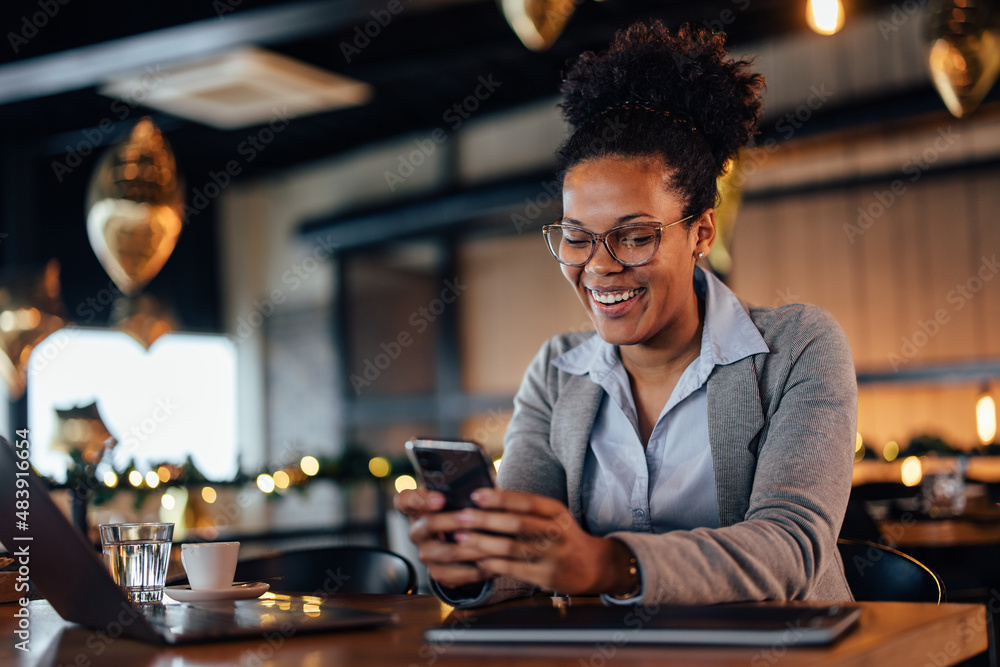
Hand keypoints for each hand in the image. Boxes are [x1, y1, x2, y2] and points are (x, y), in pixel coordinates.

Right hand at [393, 488, 493, 587]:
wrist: (456, 542)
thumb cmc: (459, 509)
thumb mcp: (456, 495)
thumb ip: (464, 488)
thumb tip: (488, 485)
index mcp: (417, 507)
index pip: (405, 500)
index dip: (420, 499)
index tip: (440, 498)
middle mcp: (417, 531)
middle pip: (428, 525)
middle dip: (451, 521)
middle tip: (470, 517)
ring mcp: (426, 553)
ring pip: (446, 552)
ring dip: (470, 547)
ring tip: (491, 542)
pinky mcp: (438, 573)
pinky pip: (456, 574)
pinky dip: (477, 569)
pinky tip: (495, 562)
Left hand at [452, 488, 636, 595]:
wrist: (593, 566)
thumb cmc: (563, 536)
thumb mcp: (553, 516)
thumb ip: (525, 508)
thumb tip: (486, 496)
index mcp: (557, 511)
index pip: (526, 501)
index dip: (500, 498)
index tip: (476, 495)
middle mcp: (557, 532)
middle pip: (517, 524)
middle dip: (485, 520)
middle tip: (460, 516)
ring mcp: (553, 556)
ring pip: (512, 548)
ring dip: (482, 543)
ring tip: (461, 538)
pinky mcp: (546, 577)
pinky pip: (513, 568)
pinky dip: (492, 564)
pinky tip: (477, 559)